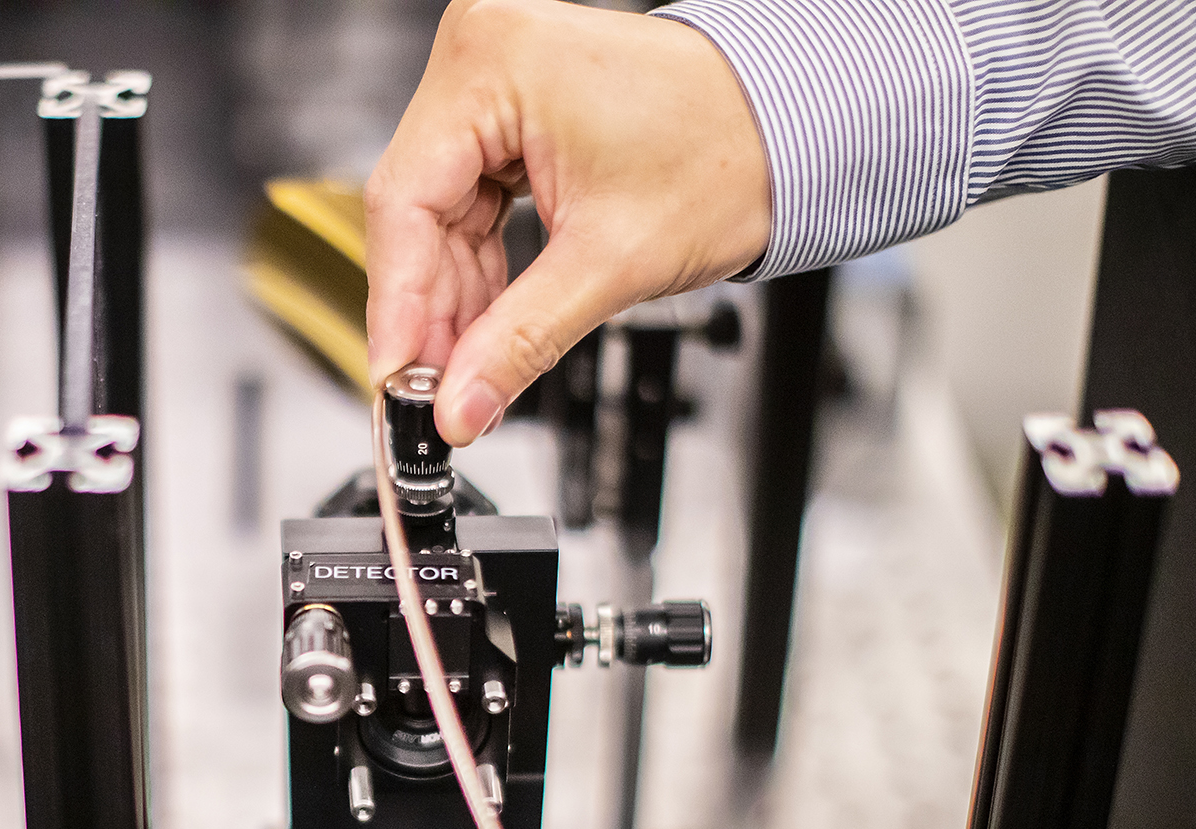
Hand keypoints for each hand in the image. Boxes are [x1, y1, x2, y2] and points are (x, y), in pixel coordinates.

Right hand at [365, 0, 770, 442]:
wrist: (798, 126)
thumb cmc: (733, 150)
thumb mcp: (610, 263)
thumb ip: (518, 343)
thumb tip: (459, 405)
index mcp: (495, 63)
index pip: (406, 202)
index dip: (398, 309)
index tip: (397, 384)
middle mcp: (483, 56)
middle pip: (417, 212)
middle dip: (430, 316)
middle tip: (432, 399)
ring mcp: (496, 81)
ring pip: (439, 217)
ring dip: (453, 303)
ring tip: (463, 377)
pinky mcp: (513, 110)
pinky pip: (471, 203)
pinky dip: (479, 271)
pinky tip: (482, 330)